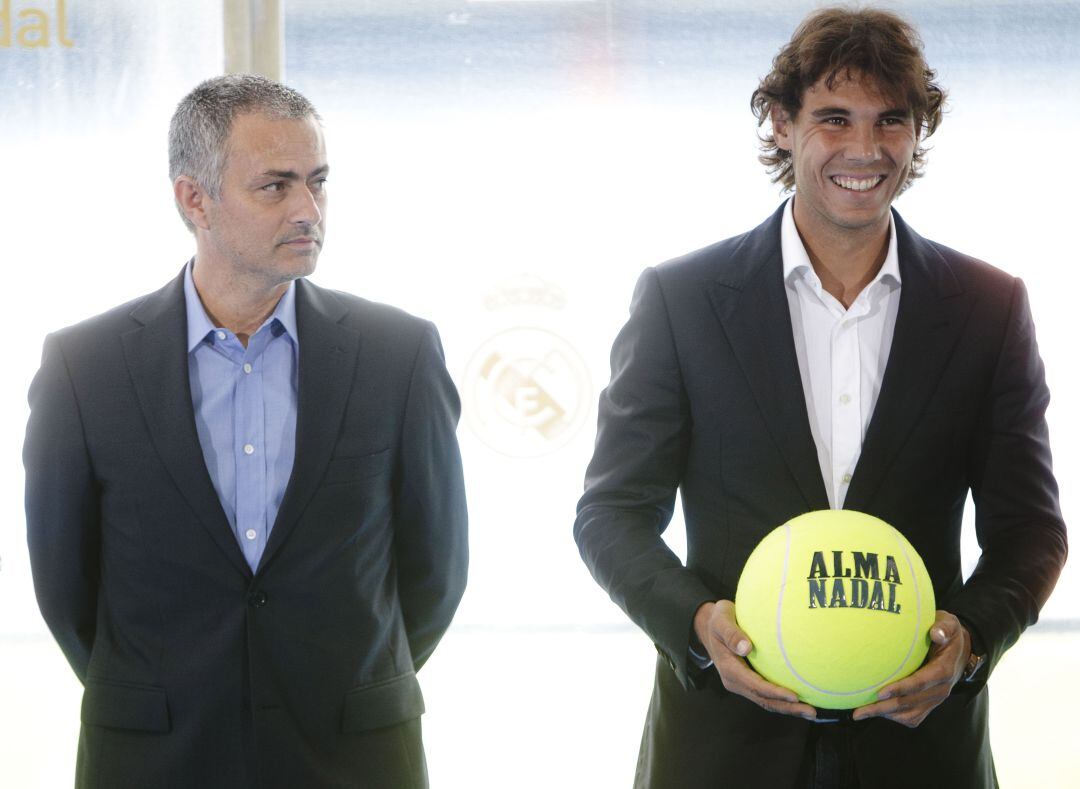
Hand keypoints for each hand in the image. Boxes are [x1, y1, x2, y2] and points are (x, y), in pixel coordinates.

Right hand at [694, 600, 817, 719]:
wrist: (708, 627)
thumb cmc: (717, 620)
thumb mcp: (721, 621)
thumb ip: (732, 634)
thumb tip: (746, 647)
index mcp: (729, 669)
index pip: (755, 685)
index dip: (775, 692)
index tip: (794, 695)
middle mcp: (735, 681)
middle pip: (764, 700)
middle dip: (787, 707)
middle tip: (811, 712)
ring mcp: (741, 683)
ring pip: (766, 701)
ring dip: (787, 708)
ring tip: (811, 712)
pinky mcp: (747, 681)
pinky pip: (765, 694)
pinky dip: (782, 700)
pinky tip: (800, 700)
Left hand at [852, 610, 968, 727]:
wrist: (958, 651)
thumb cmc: (946, 634)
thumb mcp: (949, 625)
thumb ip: (943, 628)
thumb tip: (936, 633)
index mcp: (943, 671)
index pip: (920, 683)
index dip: (900, 689)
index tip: (880, 692)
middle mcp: (940, 689)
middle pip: (909, 703)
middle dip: (883, 707)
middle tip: (859, 711)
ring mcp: (934, 700)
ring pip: (909, 714)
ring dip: (885, 714)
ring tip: (861, 713)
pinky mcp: (929, 705)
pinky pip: (912, 717)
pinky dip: (894, 716)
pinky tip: (876, 711)